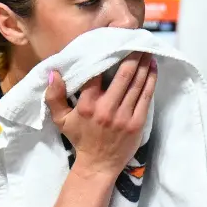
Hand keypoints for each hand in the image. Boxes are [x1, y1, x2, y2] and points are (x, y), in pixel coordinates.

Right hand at [45, 52, 156, 177]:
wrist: (98, 165)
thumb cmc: (80, 139)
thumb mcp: (61, 120)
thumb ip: (54, 96)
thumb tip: (54, 73)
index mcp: (87, 105)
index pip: (97, 74)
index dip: (107, 56)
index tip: (114, 43)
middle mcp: (106, 109)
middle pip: (123, 75)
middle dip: (132, 56)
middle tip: (137, 41)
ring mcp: (123, 116)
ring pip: (136, 84)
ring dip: (143, 64)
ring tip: (146, 50)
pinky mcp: (137, 123)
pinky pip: (145, 97)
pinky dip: (150, 80)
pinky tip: (152, 68)